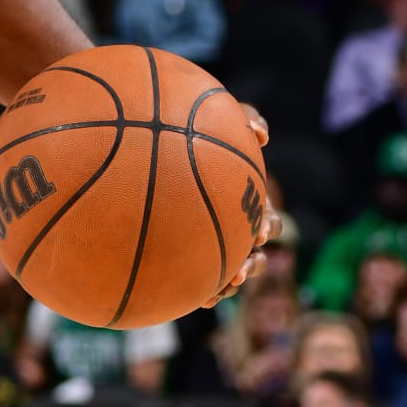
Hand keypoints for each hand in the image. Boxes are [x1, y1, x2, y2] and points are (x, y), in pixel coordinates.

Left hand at [205, 102, 278, 305]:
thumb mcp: (214, 114)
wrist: (139, 142)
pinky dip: (199, 287)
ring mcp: (209, 244)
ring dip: (226, 282)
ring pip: (226, 272)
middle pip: (250, 254)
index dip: (267, 229)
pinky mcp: (185, 257)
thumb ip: (242, 117)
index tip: (257, 233)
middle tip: (239, 269)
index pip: (265, 221)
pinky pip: (196, 279)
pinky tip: (191, 293)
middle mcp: (228, 226)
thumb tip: (262, 133)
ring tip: (218, 288)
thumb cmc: (186, 123)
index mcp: (241, 202)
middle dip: (251, 265)